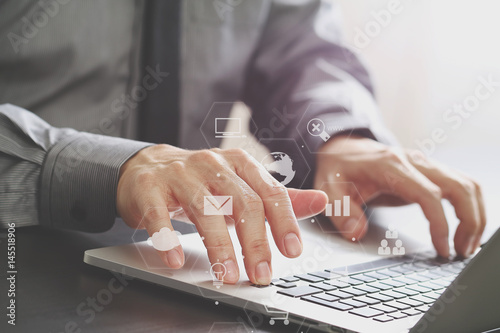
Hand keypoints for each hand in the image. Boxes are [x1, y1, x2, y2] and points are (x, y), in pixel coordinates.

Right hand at [117, 145, 327, 284]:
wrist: (149, 168)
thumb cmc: (202, 182)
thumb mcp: (242, 185)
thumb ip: (279, 197)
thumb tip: (320, 201)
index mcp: (240, 163)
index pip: (269, 191)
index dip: (283, 222)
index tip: (292, 251)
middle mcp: (212, 164)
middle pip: (241, 202)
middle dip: (255, 242)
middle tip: (261, 274)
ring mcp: (179, 174)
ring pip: (204, 210)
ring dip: (219, 247)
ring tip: (227, 275)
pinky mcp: (149, 188)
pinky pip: (159, 214)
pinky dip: (168, 238)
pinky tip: (176, 260)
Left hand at [314, 135, 485, 257]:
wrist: (342, 148)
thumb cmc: (338, 168)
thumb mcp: (328, 189)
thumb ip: (340, 210)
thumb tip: (356, 233)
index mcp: (390, 166)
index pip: (428, 193)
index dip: (440, 222)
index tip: (442, 247)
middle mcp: (414, 161)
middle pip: (459, 186)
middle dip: (469, 221)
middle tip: (461, 251)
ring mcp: (425, 165)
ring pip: (466, 184)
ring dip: (474, 215)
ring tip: (465, 245)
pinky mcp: (429, 171)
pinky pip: (461, 185)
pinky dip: (470, 206)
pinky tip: (464, 228)